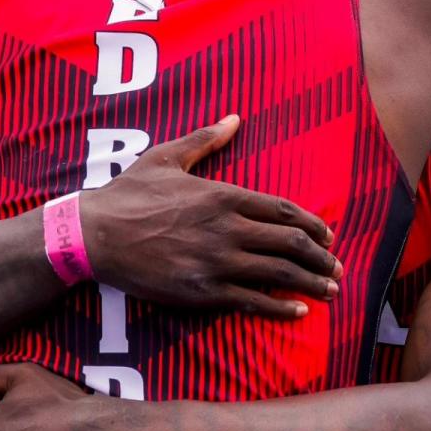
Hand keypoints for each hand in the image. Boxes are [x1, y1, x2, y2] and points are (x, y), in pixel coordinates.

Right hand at [79, 115, 342, 319]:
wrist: (94, 234)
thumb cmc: (128, 193)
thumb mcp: (167, 156)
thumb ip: (206, 140)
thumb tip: (235, 119)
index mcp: (223, 195)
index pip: (283, 209)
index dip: (312, 224)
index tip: (328, 235)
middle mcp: (227, 228)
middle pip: (291, 243)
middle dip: (322, 258)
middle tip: (337, 268)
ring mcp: (217, 262)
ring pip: (279, 274)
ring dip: (311, 283)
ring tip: (331, 291)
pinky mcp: (203, 292)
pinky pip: (252, 303)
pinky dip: (280, 308)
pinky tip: (298, 312)